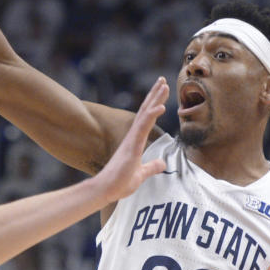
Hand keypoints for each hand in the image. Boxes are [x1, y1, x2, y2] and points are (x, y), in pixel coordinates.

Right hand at [95, 77, 167, 200]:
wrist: (105, 190)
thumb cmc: (119, 183)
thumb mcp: (141, 174)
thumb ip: (152, 167)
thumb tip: (163, 163)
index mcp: (135, 142)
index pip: (146, 119)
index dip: (153, 105)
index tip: (161, 92)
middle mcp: (133, 137)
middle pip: (145, 111)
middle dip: (154, 95)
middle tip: (162, 80)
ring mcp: (132, 140)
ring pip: (145, 114)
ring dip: (155, 99)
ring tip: (163, 85)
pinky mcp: (131, 145)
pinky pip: (143, 127)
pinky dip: (152, 115)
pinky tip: (162, 106)